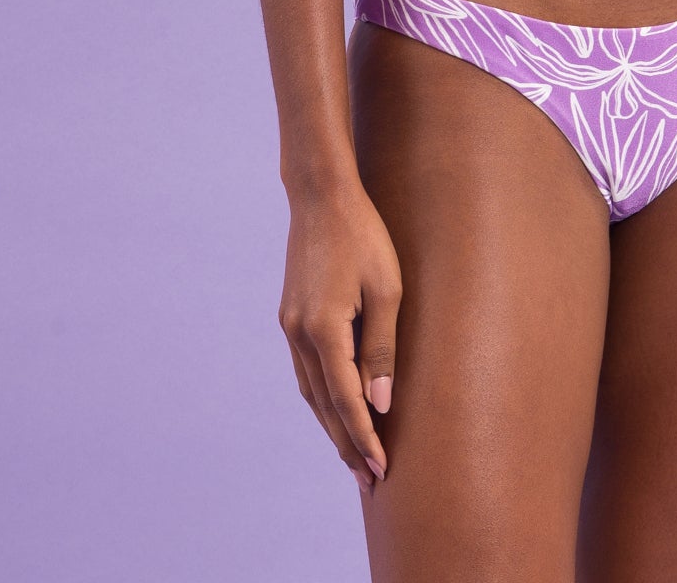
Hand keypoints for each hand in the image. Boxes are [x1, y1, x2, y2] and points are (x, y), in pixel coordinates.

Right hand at [278, 178, 403, 494]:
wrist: (321, 196)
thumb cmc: (364, 236)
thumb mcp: (386, 289)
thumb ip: (382, 348)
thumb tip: (381, 404)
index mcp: (323, 329)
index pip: (346, 399)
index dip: (364, 438)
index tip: (381, 469)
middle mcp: (299, 334)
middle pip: (324, 405)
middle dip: (347, 444)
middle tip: (369, 480)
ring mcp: (290, 326)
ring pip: (311, 392)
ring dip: (332, 426)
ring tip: (354, 456)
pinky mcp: (291, 317)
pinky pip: (306, 371)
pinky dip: (322, 398)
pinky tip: (336, 409)